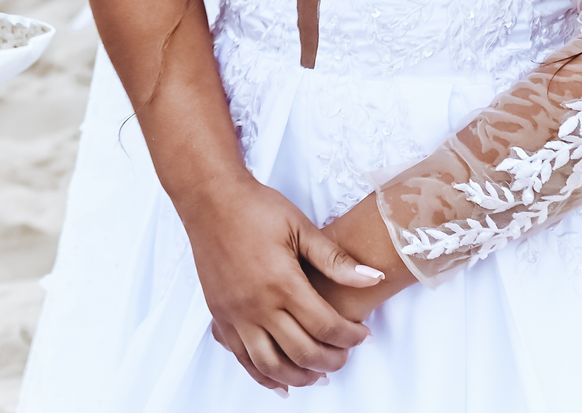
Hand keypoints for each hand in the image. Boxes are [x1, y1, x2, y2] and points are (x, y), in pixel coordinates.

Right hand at [181, 177, 380, 390]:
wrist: (210, 198)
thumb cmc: (255, 208)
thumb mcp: (300, 226)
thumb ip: (335, 259)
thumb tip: (372, 277)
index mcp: (282, 282)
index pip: (325, 326)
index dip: (351, 336)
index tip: (363, 334)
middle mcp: (257, 305)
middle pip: (303, 353)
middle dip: (332, 360)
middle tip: (345, 354)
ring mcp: (235, 314)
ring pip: (271, 366)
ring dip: (300, 377)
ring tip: (318, 374)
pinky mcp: (220, 315)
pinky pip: (242, 358)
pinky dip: (263, 377)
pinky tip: (281, 382)